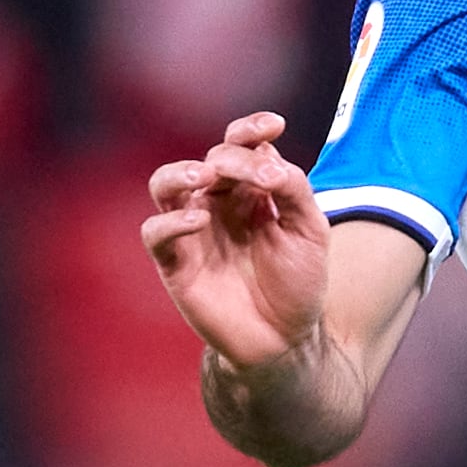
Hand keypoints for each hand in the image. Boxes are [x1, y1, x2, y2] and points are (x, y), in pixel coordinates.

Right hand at [141, 111, 333, 370]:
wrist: (285, 340)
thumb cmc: (298, 283)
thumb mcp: (310, 230)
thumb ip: (293, 188)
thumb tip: (266, 159)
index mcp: (249, 190)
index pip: (241, 145)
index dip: (251, 128)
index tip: (274, 126)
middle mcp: (217, 203)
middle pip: (210, 158)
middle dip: (233, 157)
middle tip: (259, 175)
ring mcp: (192, 230)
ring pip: (163, 183)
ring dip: (180, 172)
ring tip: (204, 176)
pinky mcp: (174, 262)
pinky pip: (155, 231)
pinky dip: (171, 221)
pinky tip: (200, 221)